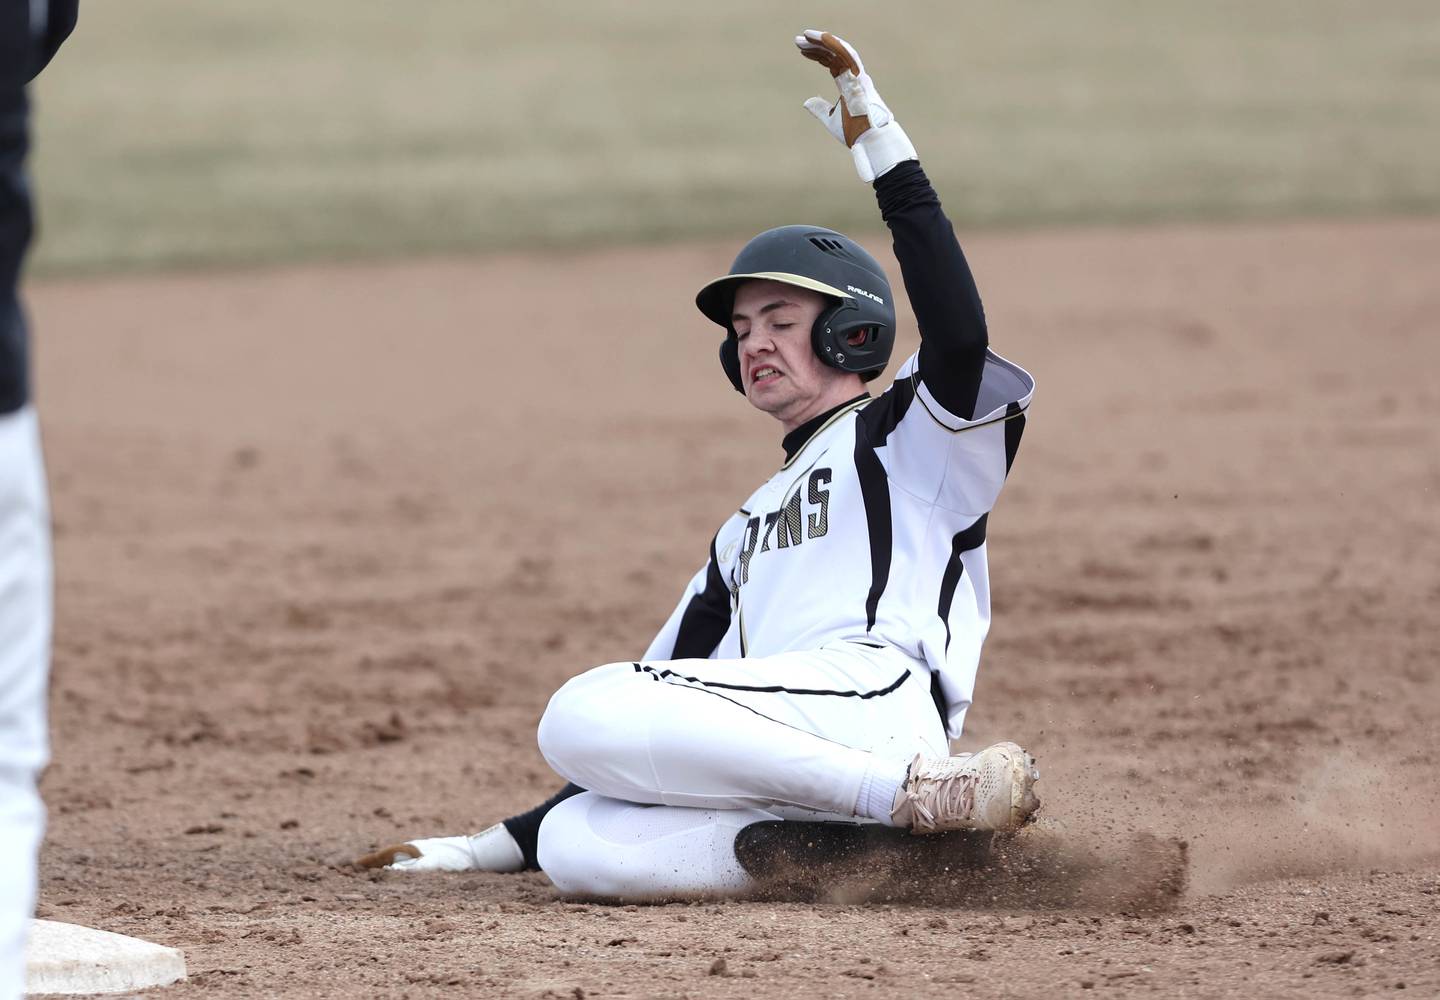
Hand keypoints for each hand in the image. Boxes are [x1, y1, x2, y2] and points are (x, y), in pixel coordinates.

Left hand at [795, 29, 916, 181]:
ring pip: (840, 51)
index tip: (802, 50)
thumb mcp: (830, 119)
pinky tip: (820, 38)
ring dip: (822, 41)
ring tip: (805, 36)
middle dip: (816, 45)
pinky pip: (847, 56)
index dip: (818, 55)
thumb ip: (820, 108)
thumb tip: (806, 101)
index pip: (832, 63)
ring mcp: (858, 76)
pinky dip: (835, 45)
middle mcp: (854, 77)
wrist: (870, 141)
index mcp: (849, 85)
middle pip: (834, 54)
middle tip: (798, 40)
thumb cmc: (856, 133)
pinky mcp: (859, 78)